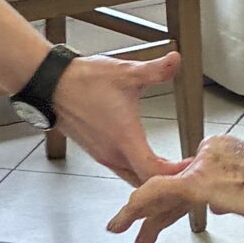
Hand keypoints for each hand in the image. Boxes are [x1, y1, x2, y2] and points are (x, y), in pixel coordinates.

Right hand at [50, 51, 180, 184]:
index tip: (192, 166)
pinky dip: (139, 171)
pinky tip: (149, 160)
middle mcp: (113, 154)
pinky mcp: (96, 152)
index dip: (176, 174)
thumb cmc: (83, 81)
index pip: (153, 172)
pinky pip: (123, 171)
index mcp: (124, 139)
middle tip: (190, 170)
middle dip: (169, 181)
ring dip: (153, 177)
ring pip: (133, 179)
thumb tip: (176, 59)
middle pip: (145, 183)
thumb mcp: (126, 72)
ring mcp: (103, 155)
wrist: (51, 84)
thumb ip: (155, 69)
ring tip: (175, 168)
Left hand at [106, 134, 243, 242]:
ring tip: (122, 227)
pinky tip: (127, 216)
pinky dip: (140, 205)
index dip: (171, 201)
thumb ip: (230, 192)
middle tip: (137, 227)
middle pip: (172, 184)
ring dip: (139, 212)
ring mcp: (203, 165)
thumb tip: (219, 203)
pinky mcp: (200, 181)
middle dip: (153, 210)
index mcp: (221, 149)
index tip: (163, 217)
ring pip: (160, 189)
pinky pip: (160, 191)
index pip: (186, 176)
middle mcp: (209, 152)